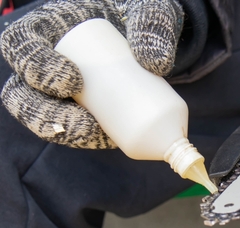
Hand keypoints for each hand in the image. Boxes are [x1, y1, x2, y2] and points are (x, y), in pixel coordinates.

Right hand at [1, 0, 183, 148]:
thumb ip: (151, 24)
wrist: (151, 42)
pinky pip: (73, 131)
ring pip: (43, 118)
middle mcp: (44, 63)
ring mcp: (59, 92)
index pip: (21, 46)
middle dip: (47, 113)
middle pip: (23, 92)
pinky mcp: (79, 111)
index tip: (74, 81)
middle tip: (85, 121)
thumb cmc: (137, 20)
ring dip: (66, 132)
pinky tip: (107, 140)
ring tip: (97, 134)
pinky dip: (87, 139)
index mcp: (48, 28)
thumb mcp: (146, 12)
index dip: (36, 66)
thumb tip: (156, 62)